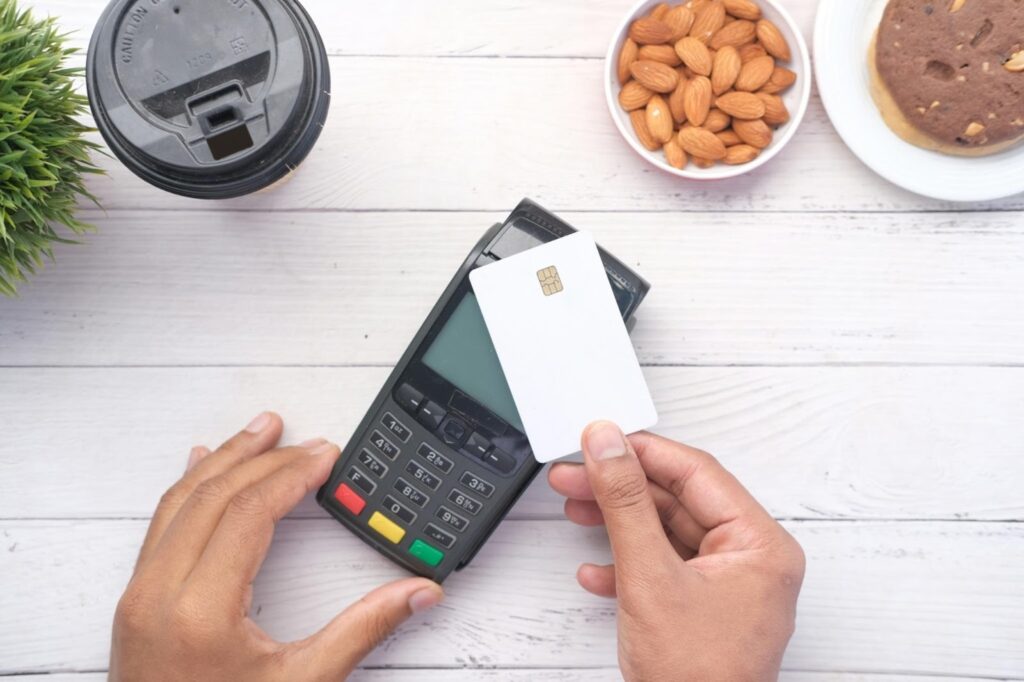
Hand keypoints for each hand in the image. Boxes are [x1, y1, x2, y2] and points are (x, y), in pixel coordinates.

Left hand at [110, 412, 443, 681]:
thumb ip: (362, 631)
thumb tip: (416, 593)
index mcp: (200, 611)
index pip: (248, 514)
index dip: (291, 475)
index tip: (324, 455)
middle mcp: (159, 594)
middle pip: (212, 496)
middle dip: (262, 458)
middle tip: (302, 439)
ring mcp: (140, 596)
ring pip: (179, 502)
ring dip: (223, 461)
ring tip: (258, 432)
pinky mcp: (135, 603)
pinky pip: (158, 526)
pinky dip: (186, 488)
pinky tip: (198, 465)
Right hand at [549, 421, 804, 681]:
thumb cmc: (694, 680)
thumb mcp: (649, 576)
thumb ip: (624, 502)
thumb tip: (608, 444)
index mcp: (759, 545)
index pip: (696, 473)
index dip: (642, 452)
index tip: (600, 438)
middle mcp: (750, 561)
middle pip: (678, 501)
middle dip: (621, 489)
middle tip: (574, 474)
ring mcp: (728, 588)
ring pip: (666, 534)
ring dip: (617, 524)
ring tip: (576, 509)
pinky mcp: (703, 610)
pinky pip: (663, 568)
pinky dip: (626, 565)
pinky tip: (595, 570)